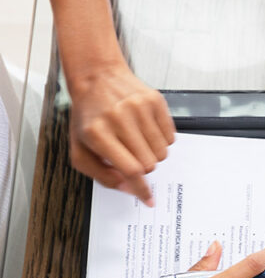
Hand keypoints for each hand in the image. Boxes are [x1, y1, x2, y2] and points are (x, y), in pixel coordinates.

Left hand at [67, 60, 175, 206]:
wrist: (98, 78)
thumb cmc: (89, 116)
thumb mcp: (80, 149)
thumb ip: (100, 174)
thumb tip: (127, 187)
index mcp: (97, 133)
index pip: (130, 169)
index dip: (141, 188)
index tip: (149, 199)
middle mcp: (119, 118)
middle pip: (149, 163)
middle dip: (143, 167)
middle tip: (132, 156)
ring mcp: (140, 108)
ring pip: (162, 152)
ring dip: (152, 153)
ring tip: (137, 141)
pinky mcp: (155, 101)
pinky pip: (171, 136)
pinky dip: (161, 140)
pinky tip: (145, 129)